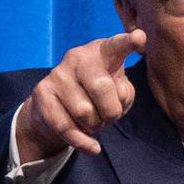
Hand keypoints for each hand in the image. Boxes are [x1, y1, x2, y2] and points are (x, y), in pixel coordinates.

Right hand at [16, 30, 146, 160]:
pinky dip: (83, 142)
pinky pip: (67, 127)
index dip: (128, 42)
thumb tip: (116, 95)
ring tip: (92, 121)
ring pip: (84, 112)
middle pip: (101, 87)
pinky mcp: (42, 94)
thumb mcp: (116, 92)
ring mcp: (57, 74)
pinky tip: (92, 146)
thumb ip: (123, 92)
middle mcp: (77, 57)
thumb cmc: (95, 97)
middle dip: (111, 111)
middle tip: (109, 116)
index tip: (140, 37)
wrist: (52, 109)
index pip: (116, 46)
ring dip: (95, 125)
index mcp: (102, 52)